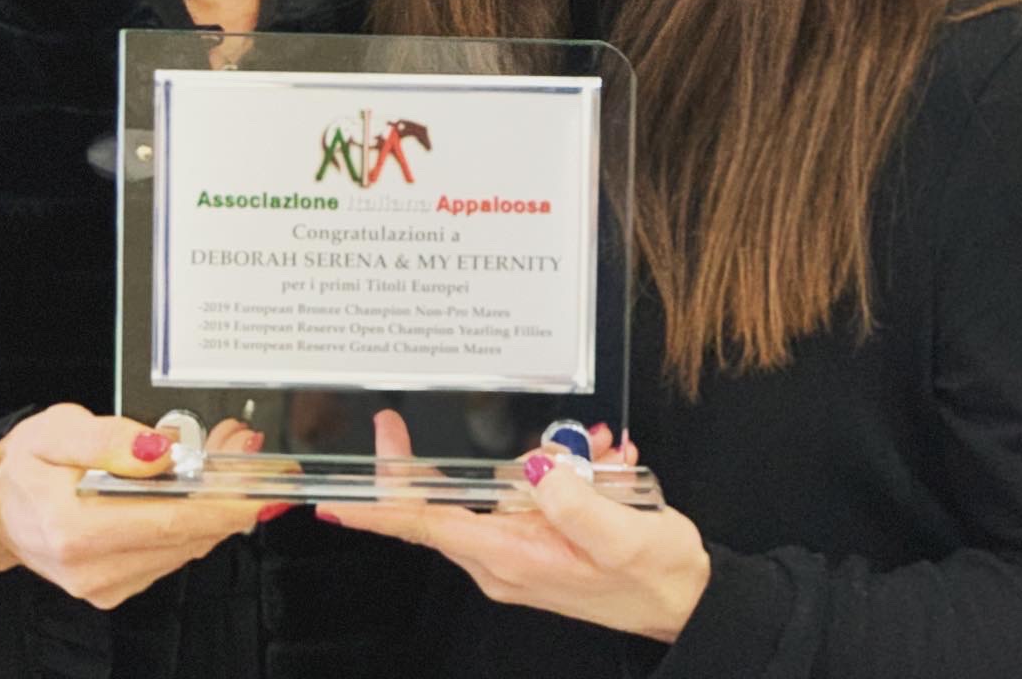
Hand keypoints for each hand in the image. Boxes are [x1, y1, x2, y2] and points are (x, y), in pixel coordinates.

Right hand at [0, 403, 264, 608]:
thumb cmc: (23, 466)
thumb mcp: (57, 430)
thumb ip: (109, 439)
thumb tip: (161, 450)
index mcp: (74, 531)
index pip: (168, 522)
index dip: (221, 503)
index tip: (257, 483)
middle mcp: (92, 569)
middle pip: (186, 536)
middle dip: (228, 491)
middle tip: (248, 446)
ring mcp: (106, 584)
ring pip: (185, 546)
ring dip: (217, 503)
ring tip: (230, 453)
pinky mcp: (116, 585)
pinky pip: (172, 553)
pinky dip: (196, 519)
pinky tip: (203, 485)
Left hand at [318, 411, 710, 643]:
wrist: (687, 602)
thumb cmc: (656, 575)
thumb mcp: (624, 534)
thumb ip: (575, 500)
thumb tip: (536, 466)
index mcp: (509, 556)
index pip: (424, 525)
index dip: (377, 506)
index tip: (334, 493)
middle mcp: (501, 557)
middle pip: (441, 500)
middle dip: (442, 455)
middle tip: (400, 419)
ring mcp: (515, 550)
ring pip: (491, 487)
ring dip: (534, 458)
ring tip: (594, 450)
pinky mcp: (534, 539)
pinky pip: (522, 494)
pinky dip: (554, 469)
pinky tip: (599, 461)